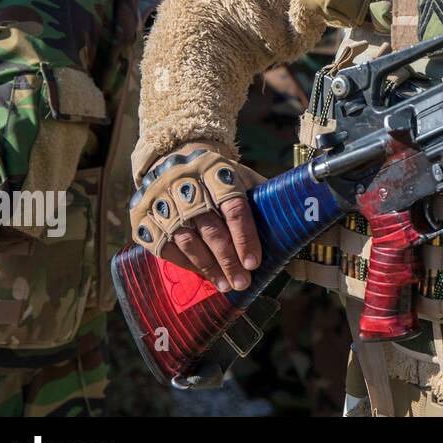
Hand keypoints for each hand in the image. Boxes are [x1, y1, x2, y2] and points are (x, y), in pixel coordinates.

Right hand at [130, 143, 263, 292]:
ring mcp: (161, 201)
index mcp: (216, 172)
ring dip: (208, 267)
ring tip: (225, 284)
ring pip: (187, 240)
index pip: (234, 207)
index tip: (254, 263)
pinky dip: (184, 263)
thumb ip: (264, 198)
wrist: (174, 157)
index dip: (245, 237)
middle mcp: (186, 185)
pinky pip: (164, 246)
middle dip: (228, 260)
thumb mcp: (242, 176)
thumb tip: (299, 228)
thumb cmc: (218, 175)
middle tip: (242, 282)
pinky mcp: (143, 216)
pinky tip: (201, 274)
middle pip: (210, 229)